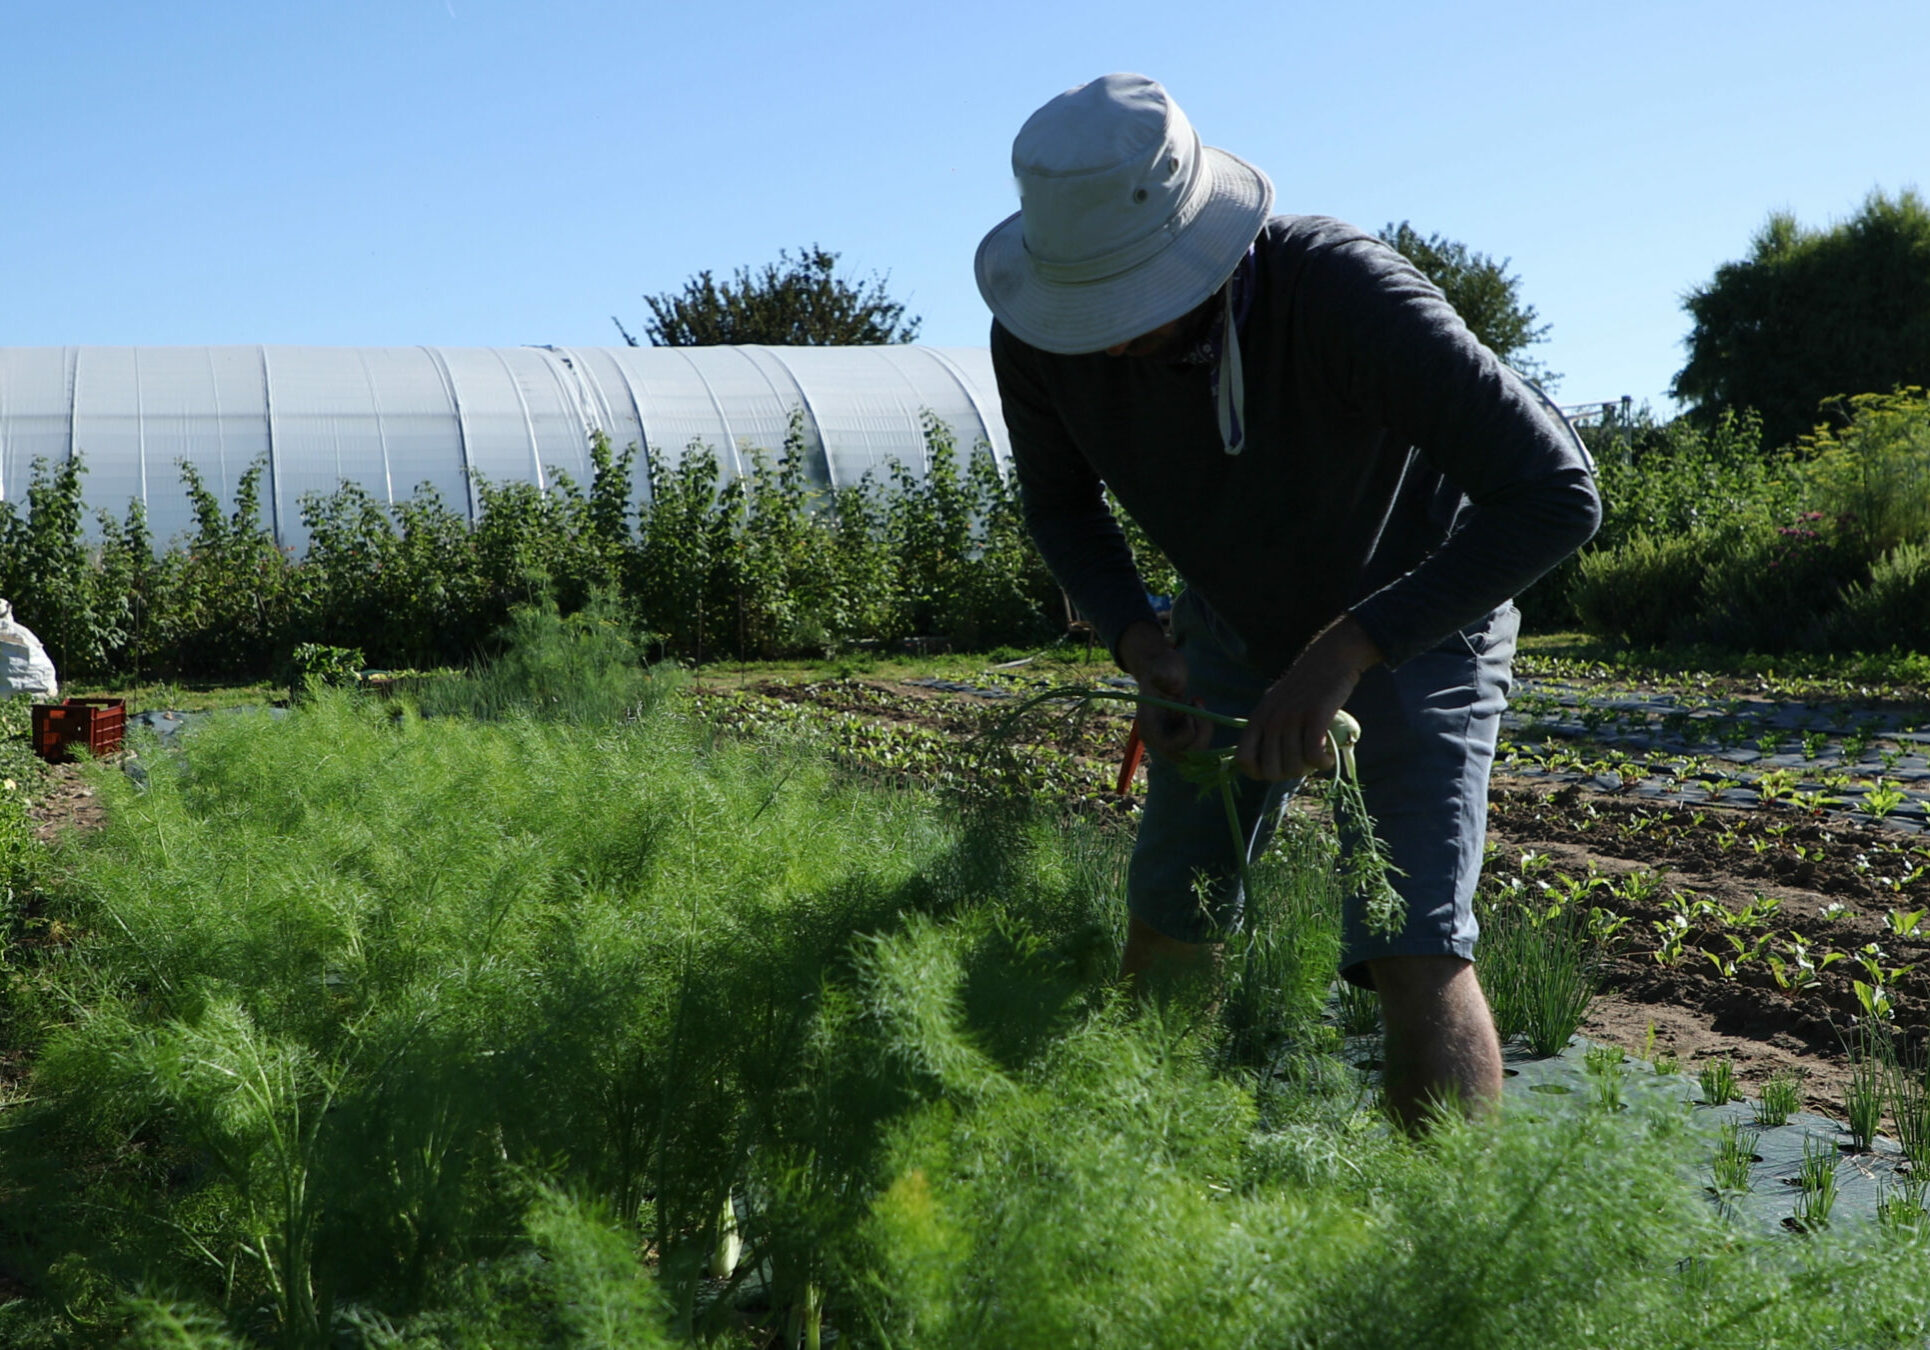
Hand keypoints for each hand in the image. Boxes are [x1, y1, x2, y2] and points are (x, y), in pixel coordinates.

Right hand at [1118, 621, 1210, 759]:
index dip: (1187, 732)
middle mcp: (1156, 739)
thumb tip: (1166, 681)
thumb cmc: (1162, 666)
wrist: (1162, 669)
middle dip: (1200, 734)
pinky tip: (1199, 711)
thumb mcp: (1165, 666)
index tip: (1191, 707)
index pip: (1169, 746)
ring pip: (1192, 755)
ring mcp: (1167, 741)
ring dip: (1203, 732)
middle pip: (1183, 755)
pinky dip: (1203, 731)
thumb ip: (1165, 674)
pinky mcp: (1178, 739)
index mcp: (1148, 726)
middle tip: (1200, 705)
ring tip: (1198, 705)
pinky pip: (1196, 747)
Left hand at [1235, 617, 1383, 781]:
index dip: (1258, 773)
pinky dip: (1323, 763)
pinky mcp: (1314, 716)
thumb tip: (1262, 766)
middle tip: (1303, 763)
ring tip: (1318, 756)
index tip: (1276, 768)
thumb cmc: (1304, 688)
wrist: (1329, 660)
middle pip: (1271, 771)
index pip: (1243, 760)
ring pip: (1294, 766)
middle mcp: (1270, 720)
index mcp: (1257, 719)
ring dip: (1309, 768)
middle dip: (1288, 774)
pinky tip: (1328, 757)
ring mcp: (1291, 718)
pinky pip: (1314, 755)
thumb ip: (1265, 730)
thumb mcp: (1274, 706)